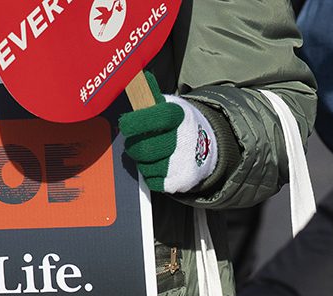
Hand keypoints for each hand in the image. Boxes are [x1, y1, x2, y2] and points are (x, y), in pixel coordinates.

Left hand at [119, 71, 218, 192]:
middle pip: (144, 149)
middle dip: (133, 147)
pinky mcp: (181, 180)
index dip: (136, 122)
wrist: (207, 147)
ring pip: (145, 166)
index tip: (125, 124)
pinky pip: (152, 181)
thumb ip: (151, 94)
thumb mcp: (169, 106)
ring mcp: (182, 162)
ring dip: (141, 161)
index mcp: (179, 116)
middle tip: (134, 142)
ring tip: (150, 153)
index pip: (156, 118)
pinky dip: (150, 174)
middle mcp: (183, 140)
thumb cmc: (179, 125)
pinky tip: (157, 164)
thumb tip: (139, 77)